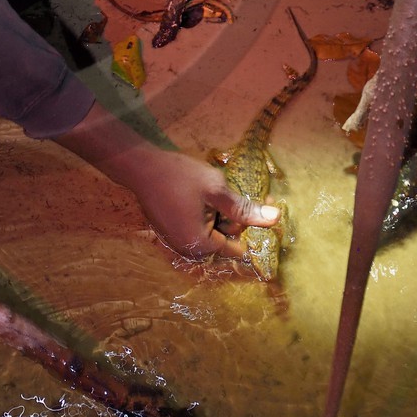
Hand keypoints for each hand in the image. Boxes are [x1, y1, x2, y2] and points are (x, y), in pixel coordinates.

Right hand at [53, 100, 280, 261]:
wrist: (141, 166)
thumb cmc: (179, 176)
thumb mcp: (216, 190)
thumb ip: (245, 209)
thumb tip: (276, 219)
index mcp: (200, 245)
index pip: (237, 248)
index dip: (246, 225)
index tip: (247, 201)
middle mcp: (187, 249)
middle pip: (223, 240)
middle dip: (229, 217)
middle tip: (224, 189)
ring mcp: (175, 241)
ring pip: (209, 231)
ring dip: (215, 214)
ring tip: (207, 190)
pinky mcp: (169, 230)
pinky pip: (194, 226)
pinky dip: (201, 212)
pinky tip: (194, 194)